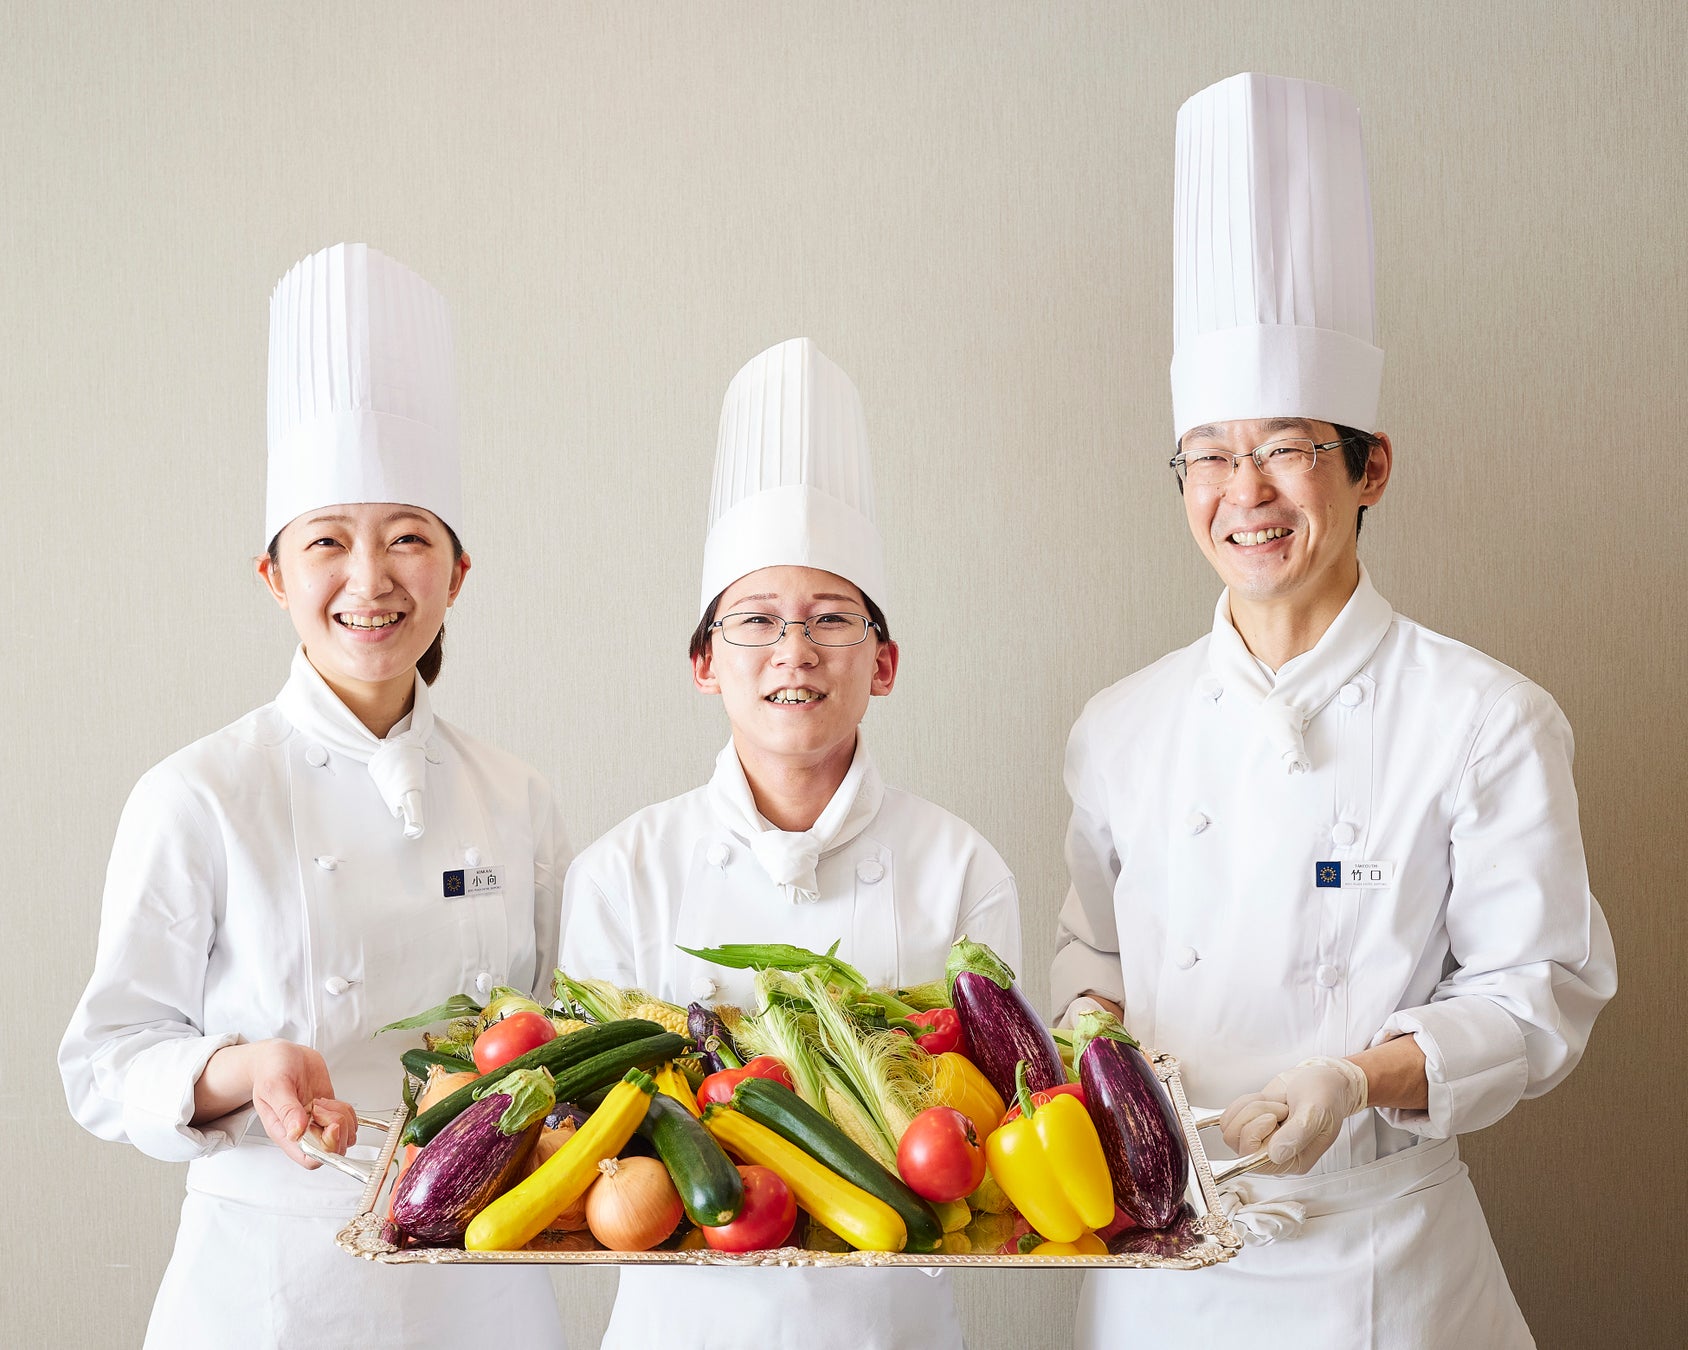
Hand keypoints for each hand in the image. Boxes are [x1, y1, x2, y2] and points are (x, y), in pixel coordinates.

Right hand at [198, 1039, 358, 1169]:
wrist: (280, 1055)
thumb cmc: (270, 1070)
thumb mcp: (274, 1086)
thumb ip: (286, 1109)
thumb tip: (297, 1132)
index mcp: (285, 1133)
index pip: (309, 1159)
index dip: (325, 1149)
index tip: (329, 1127)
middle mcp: (303, 1131)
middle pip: (333, 1150)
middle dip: (338, 1129)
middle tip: (322, 1108)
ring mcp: (318, 1122)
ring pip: (345, 1135)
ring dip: (343, 1118)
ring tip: (324, 1103)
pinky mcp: (330, 1111)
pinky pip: (349, 1121)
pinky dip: (348, 1111)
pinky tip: (332, 1101)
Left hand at [1219, 1057, 1368, 1175]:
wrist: (1320, 1078)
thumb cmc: (1326, 1096)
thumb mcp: (1317, 1112)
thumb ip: (1298, 1133)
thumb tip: (1275, 1154)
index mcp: (1294, 1161)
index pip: (1255, 1162)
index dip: (1256, 1135)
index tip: (1273, 1118)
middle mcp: (1274, 1154)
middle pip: (1238, 1142)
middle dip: (1256, 1115)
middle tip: (1281, 1108)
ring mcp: (1261, 1139)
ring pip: (1231, 1128)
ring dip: (1252, 1107)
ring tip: (1277, 1104)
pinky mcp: (1251, 1124)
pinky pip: (1229, 1116)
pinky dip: (1244, 1101)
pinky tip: (1267, 1100)